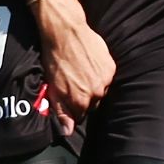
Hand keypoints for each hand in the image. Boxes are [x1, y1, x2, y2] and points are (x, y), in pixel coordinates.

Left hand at [33, 0, 114, 136]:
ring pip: (100, 90)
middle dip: (84, 97)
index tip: (69, 98)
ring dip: (92, 85)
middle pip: (92, 103)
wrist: (65, 32)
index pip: (80, 116)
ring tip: (81, 72)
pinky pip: (106, 78)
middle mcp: (96, 93)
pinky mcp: (110, 67)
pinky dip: (99, 74)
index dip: (73, 108)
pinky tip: (88, 65)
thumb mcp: (53, 88)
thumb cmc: (55, 59)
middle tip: (74, 83)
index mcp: (80, 101)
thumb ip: (62, 112)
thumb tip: (68, 131)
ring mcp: (105, 80)